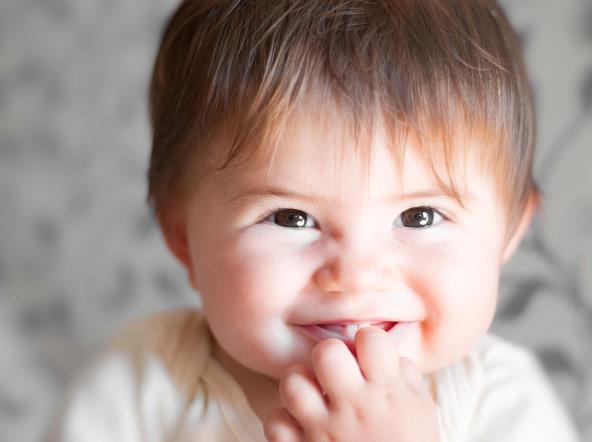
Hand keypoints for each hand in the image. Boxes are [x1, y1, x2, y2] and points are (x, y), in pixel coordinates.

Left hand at [264, 326, 439, 441]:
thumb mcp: (422, 411)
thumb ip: (404, 376)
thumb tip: (386, 352)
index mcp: (385, 393)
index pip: (370, 338)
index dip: (370, 340)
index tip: (370, 354)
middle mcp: (352, 407)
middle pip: (325, 352)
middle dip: (330, 354)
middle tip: (338, 371)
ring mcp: (323, 430)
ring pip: (292, 382)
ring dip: (302, 385)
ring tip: (315, 396)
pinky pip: (275, 422)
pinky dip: (285, 421)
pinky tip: (302, 424)